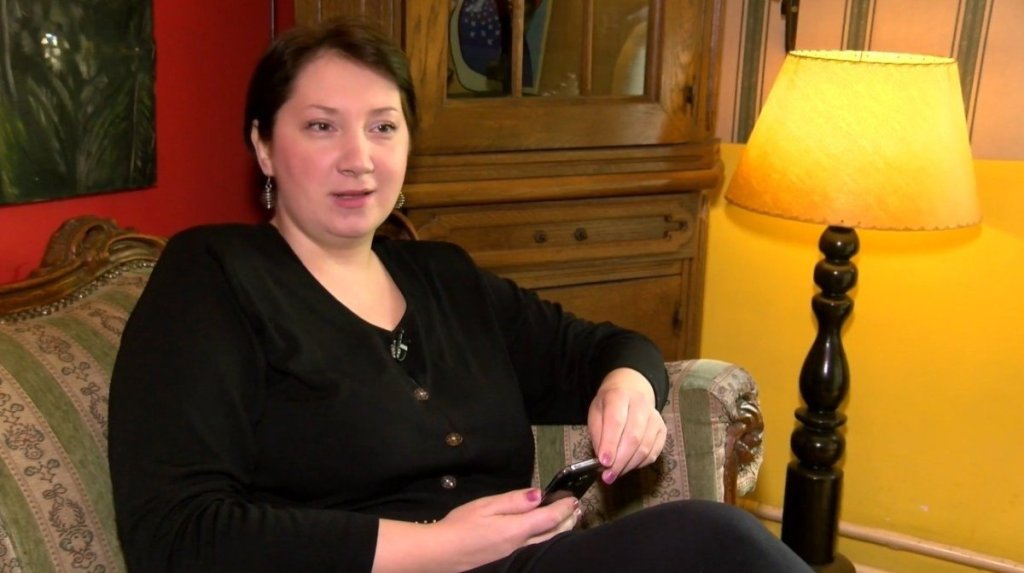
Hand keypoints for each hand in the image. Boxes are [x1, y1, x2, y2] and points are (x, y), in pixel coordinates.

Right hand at [373, 488, 579, 572]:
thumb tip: (538, 495)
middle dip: (568, 520)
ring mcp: (516, 557)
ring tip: (568, 521)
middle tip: (577, 508)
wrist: (441, 554)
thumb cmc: (460, 525)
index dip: (564, 507)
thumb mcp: (486, 505)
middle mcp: (522, 546)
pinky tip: (546, 535)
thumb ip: (514, 500)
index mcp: (517, 530)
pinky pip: (537, 550)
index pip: (550, 517)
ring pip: (547, 544)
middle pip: (554, 534)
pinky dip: (548, 540)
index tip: (572, 497)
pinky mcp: (509, 562)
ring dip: (561, 531)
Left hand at [588, 368, 665, 483]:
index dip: (610, 443)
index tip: (603, 462)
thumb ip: (598, 435)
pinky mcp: (662, 429)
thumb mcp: (596, 413)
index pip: (616, 421)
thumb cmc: (609, 405)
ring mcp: (655, 417)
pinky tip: (628, 466)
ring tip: (615, 474)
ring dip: (629, 465)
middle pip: (633, 437)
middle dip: (620, 460)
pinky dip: (640, 464)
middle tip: (608, 475)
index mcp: (620, 396)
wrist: (630, 391)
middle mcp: (641, 404)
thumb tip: (603, 460)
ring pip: (645, 447)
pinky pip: (653, 453)